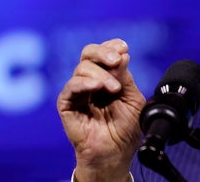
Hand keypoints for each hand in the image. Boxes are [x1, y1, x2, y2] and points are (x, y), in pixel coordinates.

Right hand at [57, 39, 145, 181]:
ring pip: (82, 68)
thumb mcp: (132, 98)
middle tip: (116, 59)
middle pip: (88, 53)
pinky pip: (70, 87)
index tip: (124, 47)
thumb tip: (122, 55)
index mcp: (107, 76)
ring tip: (114, 89)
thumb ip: (125, 77)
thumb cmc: (126, 129)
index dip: (112, 46)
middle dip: (103, 52)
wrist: (116, 152)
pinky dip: (84, 83)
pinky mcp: (67, 105)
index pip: (104, 53)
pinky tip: (97, 87)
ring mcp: (78, 92)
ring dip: (101, 74)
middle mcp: (91, 81)